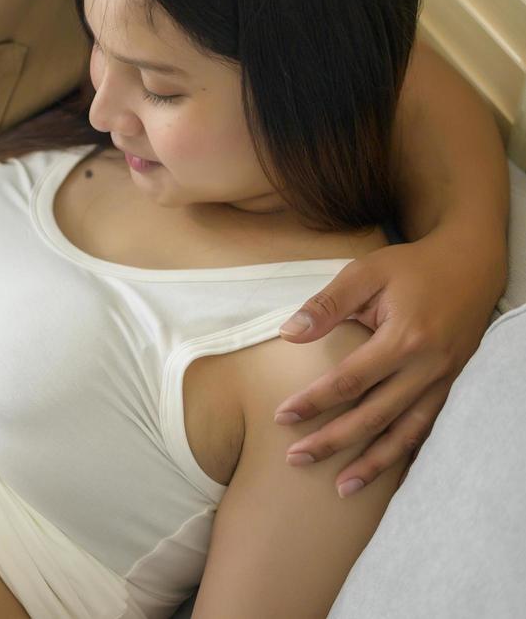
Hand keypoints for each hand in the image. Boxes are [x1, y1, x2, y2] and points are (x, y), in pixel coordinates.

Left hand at [271, 233, 499, 493]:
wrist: (471, 267)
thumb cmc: (411, 268)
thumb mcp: (365, 272)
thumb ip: (327, 304)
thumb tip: (288, 334)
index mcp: (403, 339)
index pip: (349, 381)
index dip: (314, 402)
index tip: (282, 417)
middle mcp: (427, 368)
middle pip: (374, 416)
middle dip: (333, 441)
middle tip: (295, 458)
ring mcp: (443, 382)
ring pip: (405, 434)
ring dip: (372, 464)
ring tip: (341, 487)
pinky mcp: (451, 387)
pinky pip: (427, 430)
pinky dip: (404, 454)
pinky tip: (384, 472)